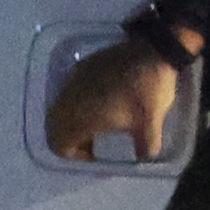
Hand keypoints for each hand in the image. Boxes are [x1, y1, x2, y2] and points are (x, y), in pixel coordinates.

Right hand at [44, 32, 187, 164]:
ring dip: (74, 120)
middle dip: (71, 138)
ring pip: (61, 109)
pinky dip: (79, 102)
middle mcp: (69, 102)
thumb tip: (146, 158)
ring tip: (97, 122)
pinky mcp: (81, 68)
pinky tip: (101, 100)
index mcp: (80, 119)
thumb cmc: (147, 91)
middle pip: (56, 128)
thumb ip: (146, 146)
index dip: (75, 156)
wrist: (153, 51)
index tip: (94, 156)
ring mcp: (73, 83)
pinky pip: (70, 92)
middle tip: (94, 142)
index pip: (60, 145)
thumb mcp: (151, 123)